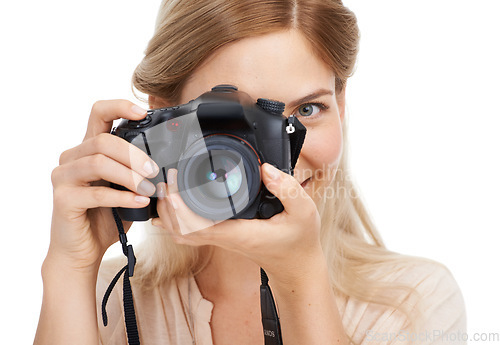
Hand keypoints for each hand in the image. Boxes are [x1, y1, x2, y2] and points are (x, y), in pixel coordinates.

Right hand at [47, 100, 159, 272]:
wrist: (82, 250)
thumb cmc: (104, 217)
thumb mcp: (125, 189)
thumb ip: (135, 172)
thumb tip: (165, 164)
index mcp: (88, 149)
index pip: (98, 114)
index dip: (120, 106)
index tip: (143, 112)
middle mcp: (72, 158)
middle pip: (102, 141)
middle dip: (134, 154)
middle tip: (154, 170)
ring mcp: (64, 178)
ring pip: (99, 163)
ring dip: (129, 176)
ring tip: (149, 189)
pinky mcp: (63, 199)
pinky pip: (96, 193)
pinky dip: (122, 197)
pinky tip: (139, 202)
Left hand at [152, 163, 322, 283]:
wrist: (296, 266)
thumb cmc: (299, 241)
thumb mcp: (304, 212)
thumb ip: (287, 189)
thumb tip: (266, 169)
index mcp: (238, 233)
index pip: (196, 225)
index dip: (178, 206)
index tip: (175, 182)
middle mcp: (224, 238)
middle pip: (179, 229)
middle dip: (166, 205)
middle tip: (167, 178)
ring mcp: (220, 240)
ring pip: (181, 233)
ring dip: (168, 212)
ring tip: (167, 186)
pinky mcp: (221, 237)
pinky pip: (191, 232)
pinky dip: (177, 219)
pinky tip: (173, 204)